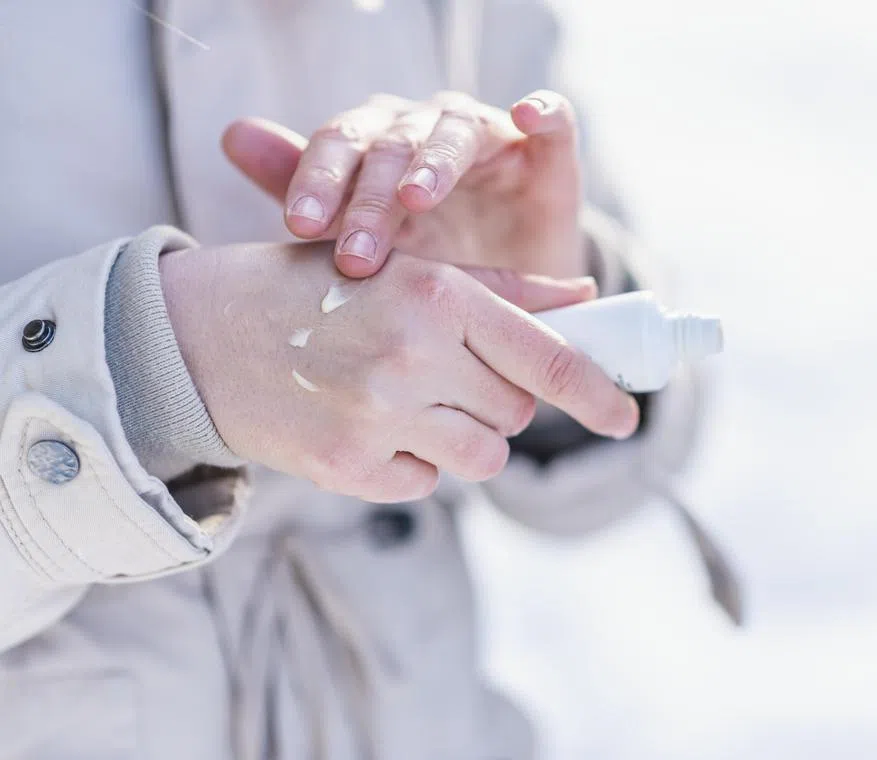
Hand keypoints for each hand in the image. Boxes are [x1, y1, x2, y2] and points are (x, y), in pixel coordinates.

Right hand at [161, 243, 637, 501]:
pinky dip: (411, 462)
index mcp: (436, 296)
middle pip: (516, 412)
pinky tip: (367, 424)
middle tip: (450, 374)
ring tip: (410, 400)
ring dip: (463, 436)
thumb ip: (502, 288)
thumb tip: (582, 298)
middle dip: (499, 399)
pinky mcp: (348, 467)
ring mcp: (378, 418)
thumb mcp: (405, 269)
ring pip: (481, 456)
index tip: (626, 419)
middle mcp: (412, 356)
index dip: (598, 394)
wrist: (199, 335)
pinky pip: (424, 483)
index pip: (546, 358)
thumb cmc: (314, 291)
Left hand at [222, 90, 585, 280]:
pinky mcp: (548, 153)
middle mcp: (430, 129)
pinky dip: (541, 110)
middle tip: (353, 254)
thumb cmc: (430, 258)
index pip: (340, 146)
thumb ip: (305, 190)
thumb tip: (233, 134)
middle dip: (369, 199)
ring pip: (458, 129)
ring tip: (416, 197)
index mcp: (379, 143)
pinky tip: (523, 114)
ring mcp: (490, 137)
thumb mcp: (365, 238)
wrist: (509, 291)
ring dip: (435, 160)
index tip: (298, 226)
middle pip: (393, 145)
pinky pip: (551, 120)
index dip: (318, 179)